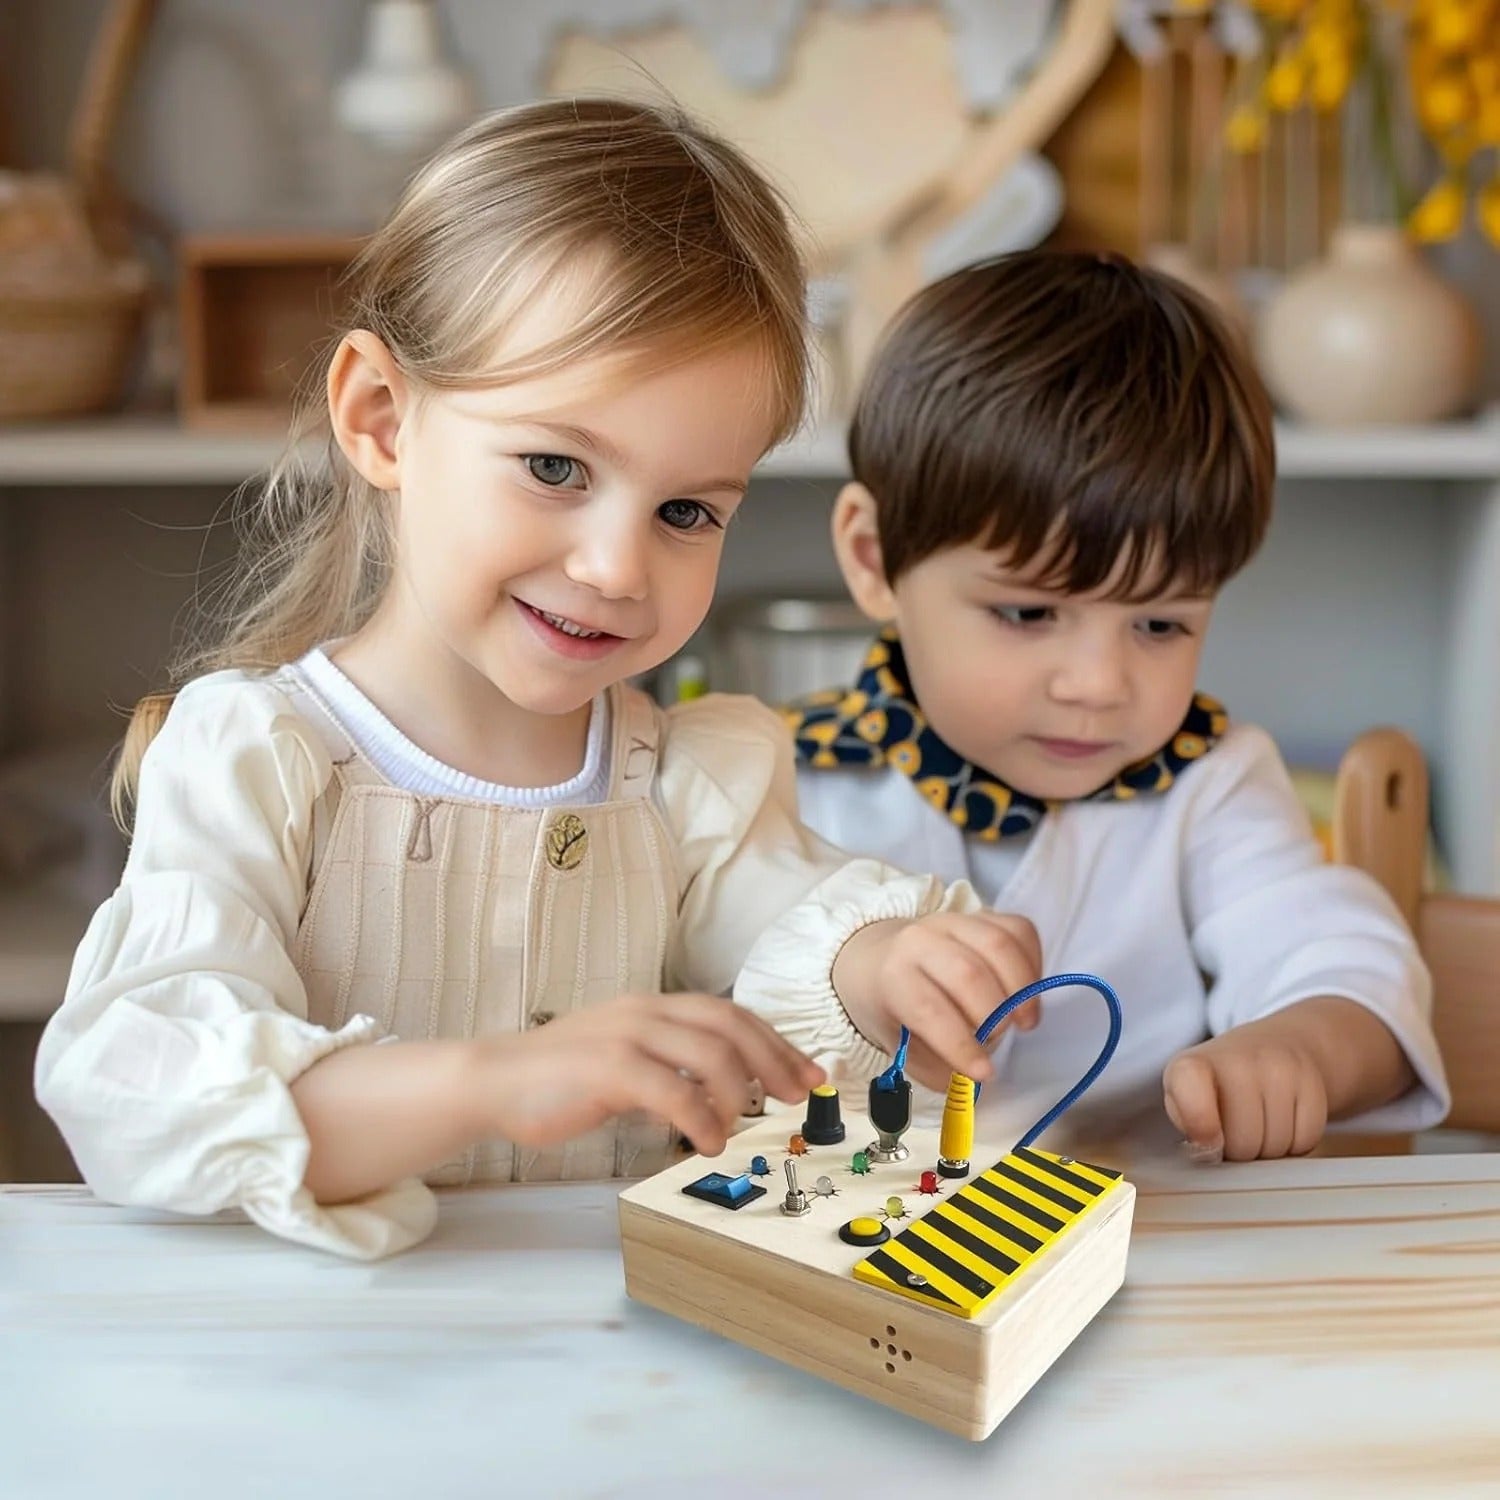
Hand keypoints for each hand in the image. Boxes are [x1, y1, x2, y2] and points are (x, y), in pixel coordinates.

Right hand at [478, 993, 824, 1156]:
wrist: (493, 1081)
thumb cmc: (558, 1078)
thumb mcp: (624, 1060)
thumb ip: (668, 1066)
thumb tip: (716, 1092)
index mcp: (652, 1007)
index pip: (729, 1014)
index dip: (775, 1042)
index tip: (807, 1071)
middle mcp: (645, 1012)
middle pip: (730, 1025)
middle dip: (774, 1060)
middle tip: (799, 1094)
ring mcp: (627, 1036)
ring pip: (711, 1054)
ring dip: (738, 1095)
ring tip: (738, 1128)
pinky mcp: (608, 1068)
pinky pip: (674, 1091)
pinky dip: (701, 1118)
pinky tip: (706, 1141)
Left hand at [831, 912, 1042, 1089]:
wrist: (882, 959)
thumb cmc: (895, 1008)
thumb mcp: (901, 1045)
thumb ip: (936, 1067)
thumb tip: (973, 1083)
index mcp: (894, 976)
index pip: (929, 1009)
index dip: (960, 1044)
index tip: (984, 1073)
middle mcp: (921, 940)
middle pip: (969, 973)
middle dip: (994, 1014)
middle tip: (999, 1037)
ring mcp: (954, 921)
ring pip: (999, 945)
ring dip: (1022, 989)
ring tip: (1024, 1021)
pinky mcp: (983, 914)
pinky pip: (1020, 930)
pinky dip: (1033, 964)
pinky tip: (1027, 991)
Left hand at [1163, 1028, 1328, 1161]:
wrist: (1274, 1045)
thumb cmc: (1217, 1081)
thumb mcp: (1183, 1095)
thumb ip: (1187, 1124)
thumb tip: (1207, 1151)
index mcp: (1192, 1066)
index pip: (1193, 1101)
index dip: (1202, 1130)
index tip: (1209, 1144)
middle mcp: (1237, 1060)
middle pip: (1243, 1143)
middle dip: (1239, 1151)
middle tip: (1235, 1130)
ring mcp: (1279, 1068)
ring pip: (1276, 1147)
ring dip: (1267, 1148)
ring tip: (1258, 1122)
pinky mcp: (1313, 1082)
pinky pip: (1306, 1140)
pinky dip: (1295, 1143)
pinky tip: (1283, 1120)